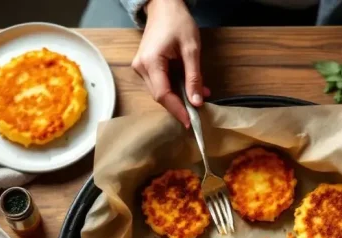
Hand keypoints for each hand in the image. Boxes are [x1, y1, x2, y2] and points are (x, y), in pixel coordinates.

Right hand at [131, 0, 209, 126]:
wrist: (164, 5)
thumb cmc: (178, 22)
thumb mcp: (191, 50)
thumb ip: (194, 77)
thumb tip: (197, 101)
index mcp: (151, 62)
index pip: (163, 95)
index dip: (177, 110)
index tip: (190, 122)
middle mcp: (141, 67)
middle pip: (160, 95)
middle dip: (180, 104)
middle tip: (199, 109)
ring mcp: (141, 67)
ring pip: (160, 91)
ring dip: (180, 96)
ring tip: (199, 93)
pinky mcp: (145, 66)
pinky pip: (160, 83)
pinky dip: (175, 87)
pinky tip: (189, 85)